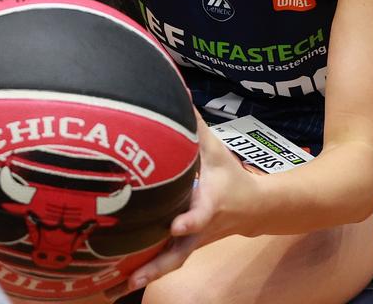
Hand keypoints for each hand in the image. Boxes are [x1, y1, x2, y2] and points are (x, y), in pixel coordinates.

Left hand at [104, 115, 261, 298]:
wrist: (257, 209)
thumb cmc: (231, 175)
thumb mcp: (215, 148)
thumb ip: (193, 123)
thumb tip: (176, 88)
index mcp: (210, 203)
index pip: (201, 213)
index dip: (190, 220)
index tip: (176, 224)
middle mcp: (199, 229)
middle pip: (179, 252)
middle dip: (157, 265)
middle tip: (133, 277)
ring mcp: (192, 243)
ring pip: (168, 264)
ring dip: (144, 277)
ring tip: (116, 290)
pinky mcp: (184, 249)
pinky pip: (162, 264)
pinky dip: (142, 274)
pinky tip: (115, 285)